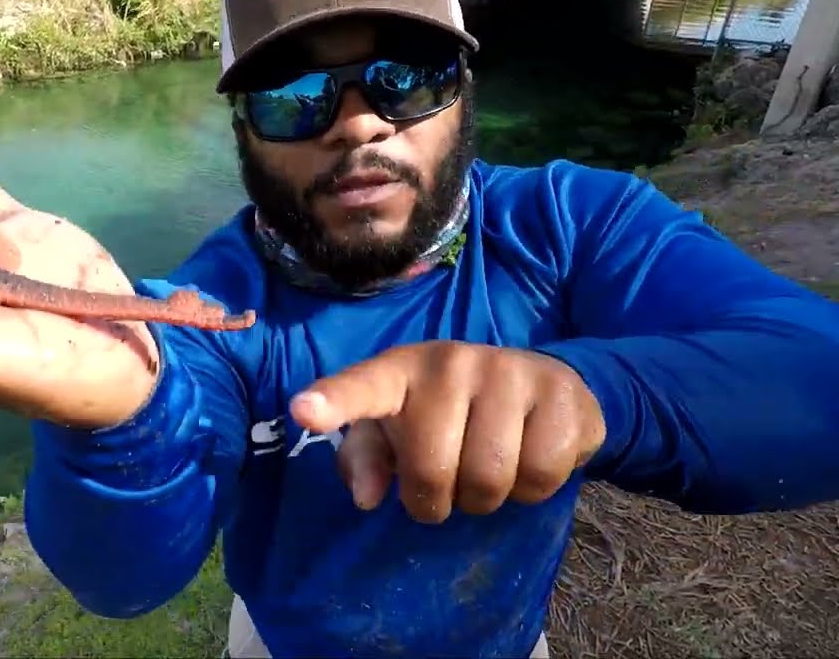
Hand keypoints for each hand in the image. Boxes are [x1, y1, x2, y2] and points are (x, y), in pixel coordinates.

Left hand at [289, 341, 604, 522]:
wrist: (541, 384)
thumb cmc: (448, 414)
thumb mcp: (397, 430)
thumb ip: (367, 458)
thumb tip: (366, 496)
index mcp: (399, 371)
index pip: (362, 387)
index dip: (332, 402)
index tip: (303, 412)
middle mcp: (450, 362)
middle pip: (432, 469)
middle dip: (438, 499)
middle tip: (449, 483)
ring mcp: (507, 370)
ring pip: (490, 478)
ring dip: (487, 498)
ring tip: (488, 470)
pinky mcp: (559, 390)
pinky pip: (542, 473)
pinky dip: (535, 488)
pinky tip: (530, 456)